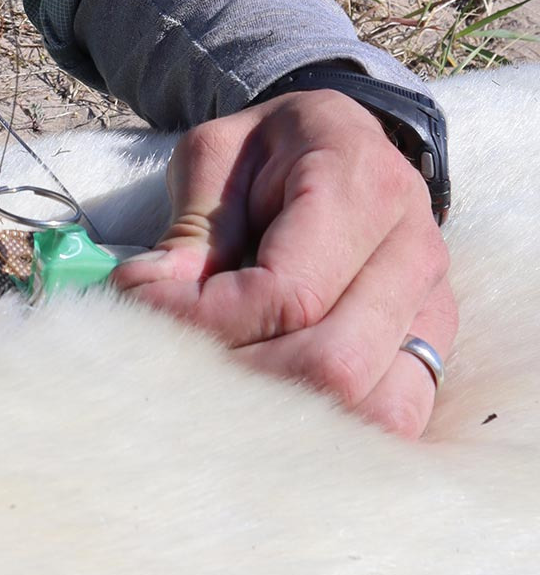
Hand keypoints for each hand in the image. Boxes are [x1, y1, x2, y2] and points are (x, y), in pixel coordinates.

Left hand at [109, 88, 455, 438]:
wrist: (338, 143)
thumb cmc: (268, 151)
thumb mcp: (216, 155)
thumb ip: (191, 225)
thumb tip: (153, 292)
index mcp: (359, 184)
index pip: (287, 294)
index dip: (206, 320)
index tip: (142, 308)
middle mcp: (413, 250)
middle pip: (333, 366)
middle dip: (239, 375)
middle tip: (174, 359)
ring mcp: (432, 307)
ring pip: (374, 410)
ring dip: (285, 415)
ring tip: (218, 387)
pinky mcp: (429, 348)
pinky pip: (395, 419)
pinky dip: (328, 430)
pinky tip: (266, 410)